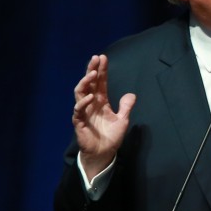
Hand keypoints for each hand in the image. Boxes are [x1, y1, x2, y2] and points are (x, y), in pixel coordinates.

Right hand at [72, 54, 135, 178]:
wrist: (104, 153)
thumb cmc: (111, 136)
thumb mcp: (123, 120)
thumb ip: (126, 107)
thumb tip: (132, 94)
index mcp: (101, 101)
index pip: (100, 82)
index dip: (101, 70)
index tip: (103, 58)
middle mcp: (91, 103)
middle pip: (89, 83)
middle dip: (92, 70)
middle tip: (96, 58)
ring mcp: (84, 111)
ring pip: (80, 92)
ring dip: (85, 82)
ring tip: (93, 73)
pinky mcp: (79, 121)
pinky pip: (78, 110)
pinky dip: (83, 102)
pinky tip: (90, 97)